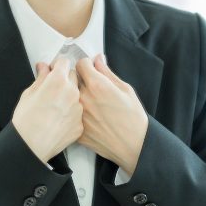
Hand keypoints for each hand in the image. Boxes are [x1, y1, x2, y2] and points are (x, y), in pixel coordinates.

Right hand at [11, 57, 82, 163]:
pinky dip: (70, 115)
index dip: (57, 66)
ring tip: (55, 109)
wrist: (30, 145)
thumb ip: (40, 78)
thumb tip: (44, 67)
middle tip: (54, 90)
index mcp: (58, 81)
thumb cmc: (26, 119)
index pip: (64, 62)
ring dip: (69, 97)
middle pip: (73, 77)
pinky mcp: (80, 124)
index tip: (53, 72)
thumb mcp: (28, 93)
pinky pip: (77, 114)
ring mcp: (78, 109)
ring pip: (77, 96)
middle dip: (65, 80)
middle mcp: (72, 92)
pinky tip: (59, 121)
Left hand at [75, 54, 147, 174]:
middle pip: (74, 80)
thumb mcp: (125, 89)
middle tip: (93, 88)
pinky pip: (73, 116)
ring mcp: (79, 115)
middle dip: (81, 80)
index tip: (91, 69)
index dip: (87, 64)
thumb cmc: (133, 118)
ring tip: (93, 105)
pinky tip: (91, 119)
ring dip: (78, 98)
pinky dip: (79, 115)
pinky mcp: (77, 130)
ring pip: (71, 98)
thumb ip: (107, 73)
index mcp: (97, 85)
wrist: (134, 146)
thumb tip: (97, 59)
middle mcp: (84, 98)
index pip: (81, 63)